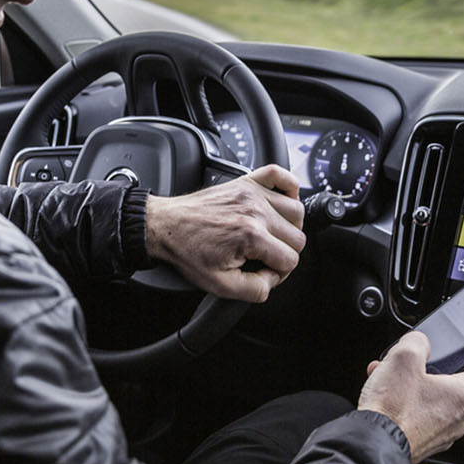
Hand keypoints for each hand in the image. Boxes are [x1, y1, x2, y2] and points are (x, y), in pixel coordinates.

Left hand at [145, 165, 305, 301]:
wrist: (165, 227)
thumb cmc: (188, 251)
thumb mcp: (220, 285)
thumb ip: (254, 289)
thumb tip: (272, 280)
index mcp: (251, 236)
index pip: (290, 259)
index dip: (279, 272)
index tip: (262, 272)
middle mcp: (256, 210)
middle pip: (297, 236)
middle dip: (285, 252)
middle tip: (264, 258)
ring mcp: (252, 193)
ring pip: (297, 209)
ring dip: (289, 226)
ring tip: (272, 235)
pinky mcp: (246, 182)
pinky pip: (280, 174)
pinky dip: (288, 186)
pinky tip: (280, 202)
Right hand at [357, 331, 463, 463]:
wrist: (373, 447)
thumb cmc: (391, 410)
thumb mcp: (403, 357)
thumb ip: (418, 341)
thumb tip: (419, 342)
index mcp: (463, 395)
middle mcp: (459, 418)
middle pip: (458, 385)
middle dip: (435, 369)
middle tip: (417, 362)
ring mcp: (443, 434)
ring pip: (435, 400)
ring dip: (416, 385)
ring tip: (391, 377)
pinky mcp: (425, 443)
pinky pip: (423, 417)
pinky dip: (408, 403)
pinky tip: (386, 396)